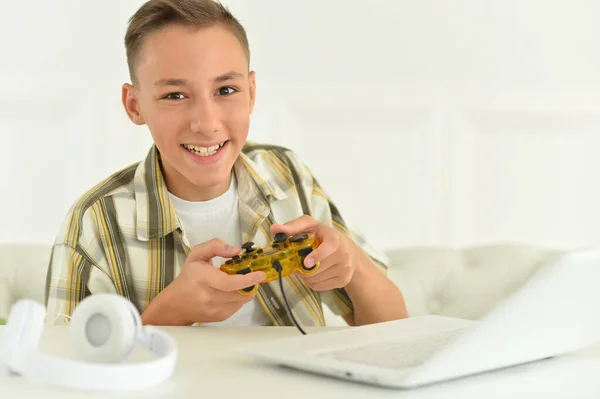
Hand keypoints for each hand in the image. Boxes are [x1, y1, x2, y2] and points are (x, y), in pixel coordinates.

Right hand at [141, 238, 265, 325]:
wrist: (176, 304)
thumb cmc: (188, 278)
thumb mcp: (197, 255)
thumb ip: (215, 246)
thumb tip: (236, 250)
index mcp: (203, 279)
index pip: (229, 283)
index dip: (247, 279)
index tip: (260, 275)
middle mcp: (209, 297)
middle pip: (240, 292)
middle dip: (250, 283)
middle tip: (251, 274)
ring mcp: (215, 309)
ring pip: (242, 300)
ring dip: (245, 290)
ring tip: (237, 282)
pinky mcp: (221, 317)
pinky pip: (238, 306)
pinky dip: (239, 297)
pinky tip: (230, 292)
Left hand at [270, 216, 360, 290]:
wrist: (349, 251)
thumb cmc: (325, 236)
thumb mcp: (311, 226)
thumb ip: (293, 226)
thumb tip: (274, 229)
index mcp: (335, 240)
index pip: (327, 249)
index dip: (316, 256)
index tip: (306, 262)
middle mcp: (342, 255)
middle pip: (316, 268)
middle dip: (302, 268)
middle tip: (297, 263)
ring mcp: (344, 270)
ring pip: (316, 279)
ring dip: (305, 275)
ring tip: (306, 267)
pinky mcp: (343, 281)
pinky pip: (319, 286)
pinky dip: (311, 282)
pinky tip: (312, 273)